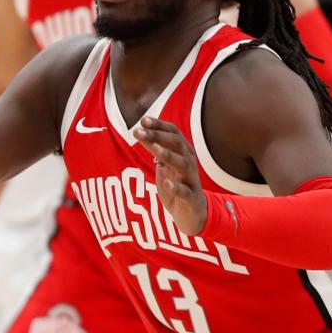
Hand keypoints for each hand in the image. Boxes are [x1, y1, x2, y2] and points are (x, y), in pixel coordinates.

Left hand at [135, 117, 207, 234]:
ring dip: (168, 155)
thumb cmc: (177, 183)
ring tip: (154, 148)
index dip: (159, 125)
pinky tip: (166, 183)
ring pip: (183, 164)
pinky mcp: (191, 198)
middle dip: (157, 136)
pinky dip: (176, 187)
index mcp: (184, 152)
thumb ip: (154, 149)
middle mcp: (189, 162)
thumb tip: (138, 131)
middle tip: (138, 131)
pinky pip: (185, 192)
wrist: (193, 213)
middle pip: (176, 144)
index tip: (143, 120)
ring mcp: (191, 180)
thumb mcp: (164, 164)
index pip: (174, 132)